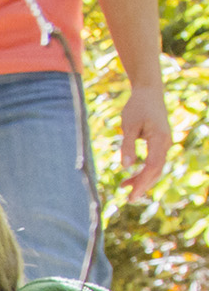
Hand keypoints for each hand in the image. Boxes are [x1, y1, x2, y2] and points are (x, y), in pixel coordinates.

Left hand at [117, 84, 171, 199]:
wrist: (149, 92)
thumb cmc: (137, 107)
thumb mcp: (128, 126)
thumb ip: (127, 146)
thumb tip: (126, 167)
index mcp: (160, 139)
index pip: (153, 166)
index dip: (142, 182)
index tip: (131, 195)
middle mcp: (166, 142)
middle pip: (156, 170)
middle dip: (143, 185)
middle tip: (128, 199)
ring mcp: (164, 143)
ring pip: (156, 167)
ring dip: (142, 179)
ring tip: (124, 188)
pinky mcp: (160, 142)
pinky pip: (154, 161)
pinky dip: (144, 171)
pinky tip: (130, 176)